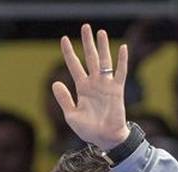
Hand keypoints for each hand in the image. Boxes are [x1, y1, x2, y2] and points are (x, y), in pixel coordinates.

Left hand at [53, 24, 130, 149]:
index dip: (68, 52)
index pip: (74, 65)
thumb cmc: (89, 130)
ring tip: (100, 32)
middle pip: (90, 58)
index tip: (63, 39)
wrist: (105, 139)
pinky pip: (120, 72)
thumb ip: (64, 99)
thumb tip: (55, 83)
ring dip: (102, 47)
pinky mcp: (117, 90)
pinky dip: (122, 60)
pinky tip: (122, 47)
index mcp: (82, 88)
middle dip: (87, 43)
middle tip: (85, 27)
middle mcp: (94, 83)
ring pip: (104, 61)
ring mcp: (106, 85)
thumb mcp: (71, 115)